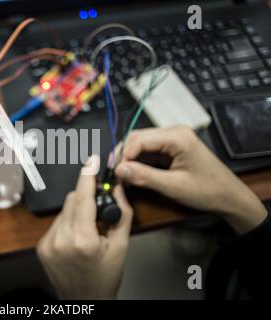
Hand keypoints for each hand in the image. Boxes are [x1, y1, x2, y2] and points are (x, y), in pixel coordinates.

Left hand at [36, 155, 133, 299]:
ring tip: (89, 231)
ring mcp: (47, 243)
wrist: (85, 301)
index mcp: (82, 239)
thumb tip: (118, 188)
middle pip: (72, 200)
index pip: (83, 197)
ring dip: (77, 211)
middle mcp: (60, 239)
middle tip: (100, 209)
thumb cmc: (105, 278)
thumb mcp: (121, 246)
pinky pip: (56, 222)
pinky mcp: (41, 246)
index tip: (92, 160)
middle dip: (86, 197)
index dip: (88, 175)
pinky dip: (68, 222)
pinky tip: (77, 237)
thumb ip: (122, 213)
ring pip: (64, 210)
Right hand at [116, 125, 266, 233]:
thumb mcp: (174, 186)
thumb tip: (120, 170)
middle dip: (123, 156)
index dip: (122, 156)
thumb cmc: (209, 190)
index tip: (114, 173)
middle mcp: (174, 132)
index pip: (138, 140)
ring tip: (122, 177)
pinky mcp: (170, 148)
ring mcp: (172, 139)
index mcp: (177, 137)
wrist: (229, 196)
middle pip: (136, 138)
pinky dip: (138, 163)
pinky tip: (133, 175)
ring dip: (129, 160)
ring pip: (140, 144)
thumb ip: (145, 177)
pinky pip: (148, 151)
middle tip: (115, 175)